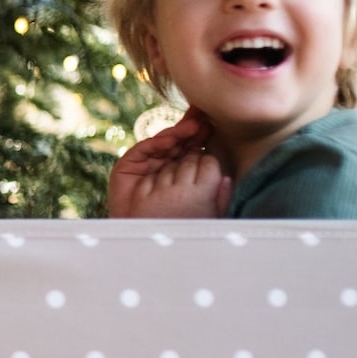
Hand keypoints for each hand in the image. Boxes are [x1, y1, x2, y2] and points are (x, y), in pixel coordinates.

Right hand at [109, 108, 230, 218]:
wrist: (141, 240)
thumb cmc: (171, 227)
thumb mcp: (201, 208)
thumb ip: (214, 194)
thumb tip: (229, 179)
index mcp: (180, 172)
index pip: (193, 148)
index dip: (203, 136)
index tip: (216, 125)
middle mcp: (162, 164)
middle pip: (178, 141)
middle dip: (192, 128)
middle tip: (205, 117)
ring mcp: (145, 164)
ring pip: (163, 143)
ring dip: (178, 133)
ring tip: (193, 127)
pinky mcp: (127, 166)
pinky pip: (144, 150)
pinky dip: (157, 143)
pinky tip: (171, 140)